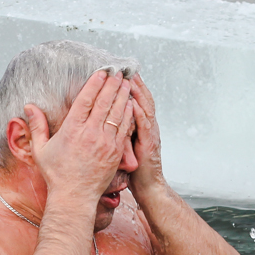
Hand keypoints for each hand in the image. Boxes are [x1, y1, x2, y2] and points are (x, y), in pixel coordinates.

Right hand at [24, 70, 134, 202]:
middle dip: (112, 84)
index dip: (95, 83)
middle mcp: (90, 134)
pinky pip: (124, 128)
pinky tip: (130, 104)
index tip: (101, 72)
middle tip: (118, 71)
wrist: (74, 196)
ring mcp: (105, 143)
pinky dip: (128, 114)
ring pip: (117, 113)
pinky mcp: (115, 152)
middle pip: (104, 102)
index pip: (85, 100)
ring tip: (127, 82)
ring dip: (122, 95)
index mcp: (72, 130)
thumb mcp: (41, 150)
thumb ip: (37, 126)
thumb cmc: (56, 174)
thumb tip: (29, 106)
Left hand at [129, 74, 165, 198]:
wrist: (149, 188)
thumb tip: (104, 120)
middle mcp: (147, 127)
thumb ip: (119, 131)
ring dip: (137, 93)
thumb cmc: (135, 170)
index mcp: (141, 126)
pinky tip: (132, 102)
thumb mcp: (125, 147)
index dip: (130, 86)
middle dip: (134, 83)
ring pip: (144, 108)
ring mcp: (149, 134)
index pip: (135, 100)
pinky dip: (138, 113)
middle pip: (142, 99)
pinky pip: (143, 126)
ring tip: (129, 78)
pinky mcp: (148, 145)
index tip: (120, 72)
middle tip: (125, 67)